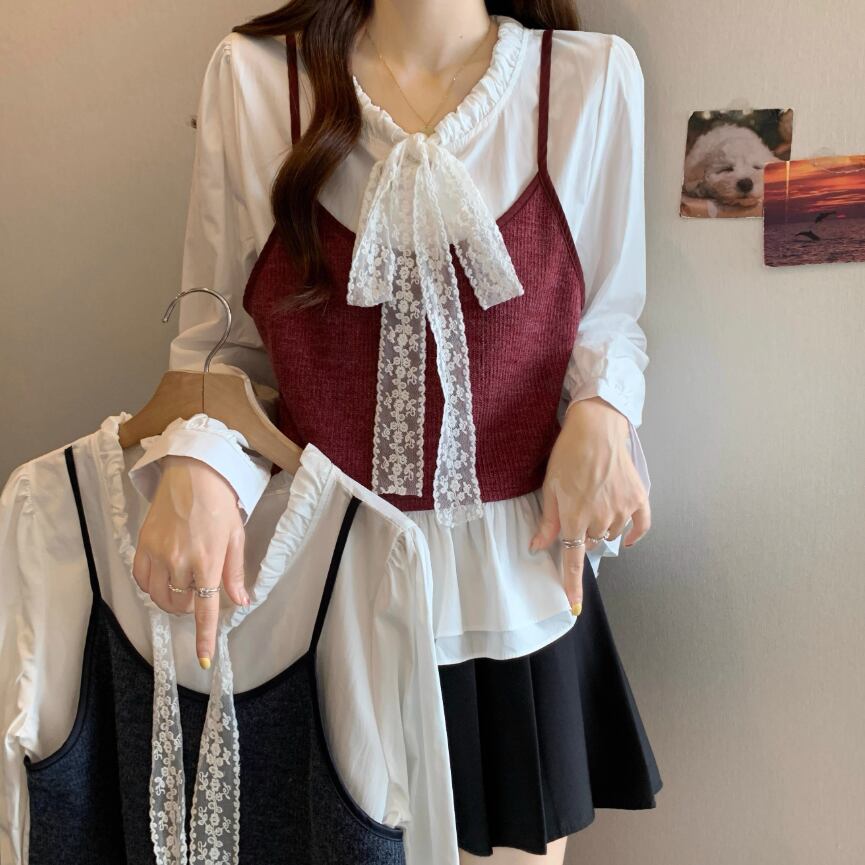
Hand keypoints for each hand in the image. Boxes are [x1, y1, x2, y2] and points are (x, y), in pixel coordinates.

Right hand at [131, 455, 250, 668]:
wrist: (193, 474)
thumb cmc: (220, 504)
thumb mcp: (236, 537)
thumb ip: (235, 573)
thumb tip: (241, 602)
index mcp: (208, 560)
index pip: (205, 609)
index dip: (203, 637)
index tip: (203, 660)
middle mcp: (180, 560)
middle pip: (181, 605)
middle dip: (192, 607)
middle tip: (201, 590)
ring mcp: (158, 553)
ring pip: (160, 597)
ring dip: (172, 600)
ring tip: (183, 585)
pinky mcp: (142, 545)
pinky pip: (142, 580)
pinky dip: (153, 586)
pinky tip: (164, 577)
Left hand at [528, 397, 650, 615]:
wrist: (597, 427)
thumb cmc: (568, 454)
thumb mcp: (550, 487)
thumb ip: (547, 521)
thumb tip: (537, 548)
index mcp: (574, 517)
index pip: (573, 560)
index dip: (572, 585)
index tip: (574, 607)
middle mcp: (600, 518)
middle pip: (590, 542)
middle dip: (582, 533)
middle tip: (577, 508)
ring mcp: (622, 509)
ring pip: (611, 533)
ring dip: (602, 527)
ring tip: (594, 501)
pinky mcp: (638, 498)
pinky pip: (640, 526)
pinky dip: (633, 534)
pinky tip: (626, 536)